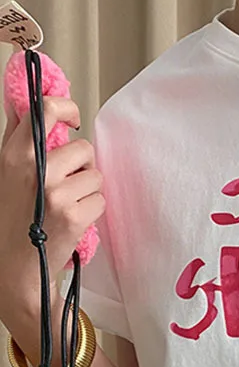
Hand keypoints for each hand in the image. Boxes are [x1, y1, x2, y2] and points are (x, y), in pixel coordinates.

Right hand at [0, 94, 102, 319]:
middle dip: (82, 166)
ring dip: (87, 190)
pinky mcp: (74, 215)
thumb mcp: (6, 170)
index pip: (45, 110)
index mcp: (15, 153)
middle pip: (83, 148)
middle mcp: (34, 168)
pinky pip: (100, 200)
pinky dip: (92, 210)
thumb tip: (24, 101)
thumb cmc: (14, 216)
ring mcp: (55, 193)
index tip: (73, 117)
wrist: (17, 265)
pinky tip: (73, 220)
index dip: (67, 107)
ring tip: (66, 204)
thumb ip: (18, 136)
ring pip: (95, 176)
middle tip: (66, 184)